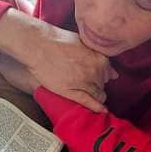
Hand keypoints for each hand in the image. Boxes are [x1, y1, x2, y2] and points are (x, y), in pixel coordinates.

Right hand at [0, 9, 115, 112]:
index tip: (99, 76)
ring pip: (96, 93)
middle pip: (102, 83)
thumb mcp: (83, 42)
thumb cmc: (58, 41)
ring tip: (94, 96)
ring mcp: (82, 82)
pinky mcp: (70, 91)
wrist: (39, 46)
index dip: (102, 74)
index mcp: (99, 59)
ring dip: (97, 95)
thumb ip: (97, 56)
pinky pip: (86, 101)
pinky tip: (102, 110)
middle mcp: (94, 72)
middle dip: (97, 83)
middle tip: (89, 81)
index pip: (108, 72)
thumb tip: (111, 71)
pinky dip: (96, 106)